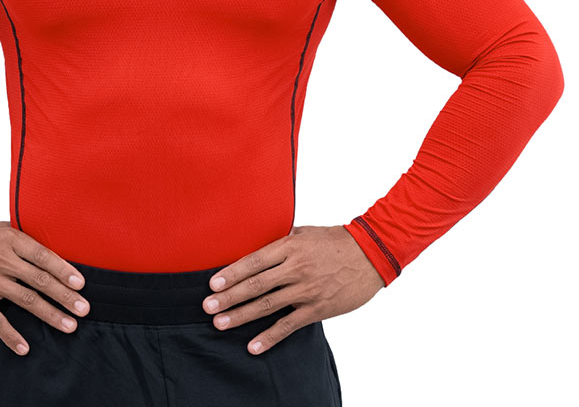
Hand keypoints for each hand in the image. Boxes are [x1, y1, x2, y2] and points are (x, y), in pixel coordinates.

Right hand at [0, 221, 90, 355]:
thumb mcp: (0, 230)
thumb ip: (23, 240)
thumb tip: (52, 250)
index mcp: (11, 240)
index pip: (43, 256)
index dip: (63, 270)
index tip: (81, 284)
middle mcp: (2, 260)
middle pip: (39, 280)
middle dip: (64, 296)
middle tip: (84, 308)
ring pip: (25, 301)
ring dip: (49, 314)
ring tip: (69, 325)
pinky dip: (11, 335)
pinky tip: (25, 347)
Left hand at [202, 224, 383, 355]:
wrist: (370, 255)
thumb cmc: (335, 241)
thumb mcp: (304, 233)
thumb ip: (281, 242)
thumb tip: (258, 248)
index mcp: (289, 246)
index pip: (254, 261)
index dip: (232, 272)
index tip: (213, 283)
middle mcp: (295, 268)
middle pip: (256, 284)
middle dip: (229, 296)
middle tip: (208, 306)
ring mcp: (306, 290)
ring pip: (268, 305)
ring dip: (242, 316)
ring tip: (221, 323)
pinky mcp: (317, 309)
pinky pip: (289, 325)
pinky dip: (270, 337)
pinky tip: (253, 346)